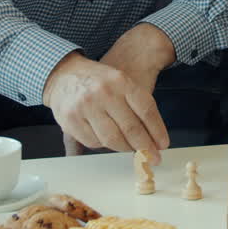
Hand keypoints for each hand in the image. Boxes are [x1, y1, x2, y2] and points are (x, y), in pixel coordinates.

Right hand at [42, 51, 168, 162]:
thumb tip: (153, 136)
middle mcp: (104, 92)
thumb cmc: (98, 79)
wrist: (64, 72)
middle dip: (145, 147)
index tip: (163, 144)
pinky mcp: (70, 119)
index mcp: (121, 80)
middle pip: (131, 128)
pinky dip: (103, 145)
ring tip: (132, 150)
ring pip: (112, 139)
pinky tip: (109, 141)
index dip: (157, 131)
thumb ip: (136, 104)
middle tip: (153, 157)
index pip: (146, 110)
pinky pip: (93, 142)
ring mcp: (86, 106)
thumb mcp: (121, 81)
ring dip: (125, 148)